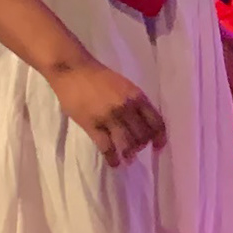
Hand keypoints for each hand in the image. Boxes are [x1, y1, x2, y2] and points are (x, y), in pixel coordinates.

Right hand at [47, 59, 165, 164]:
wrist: (72, 70)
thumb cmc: (98, 77)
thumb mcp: (124, 85)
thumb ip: (135, 102)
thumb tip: (144, 123)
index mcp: (137, 96)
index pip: (156, 122)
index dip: (160, 138)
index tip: (158, 147)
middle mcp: (126, 108)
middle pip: (142, 135)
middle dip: (141, 146)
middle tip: (136, 150)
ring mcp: (109, 117)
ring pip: (127, 144)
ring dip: (129, 155)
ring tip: (127, 160)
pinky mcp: (92, 125)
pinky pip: (106, 147)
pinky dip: (112, 158)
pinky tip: (114, 163)